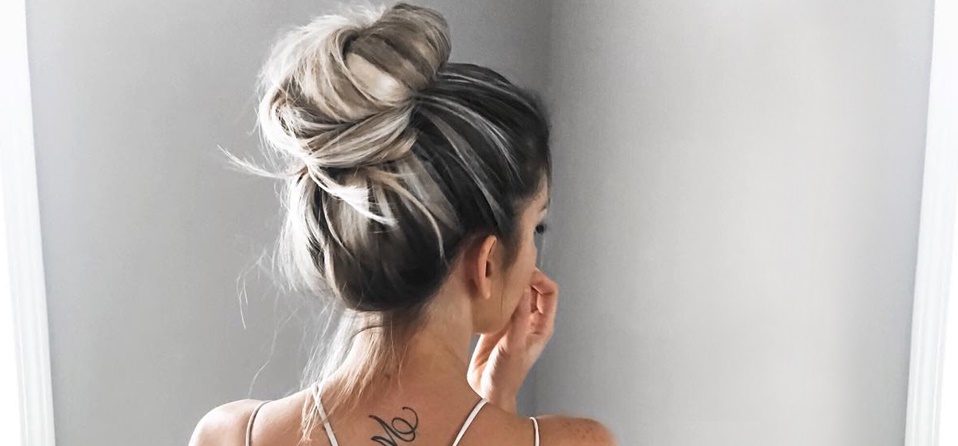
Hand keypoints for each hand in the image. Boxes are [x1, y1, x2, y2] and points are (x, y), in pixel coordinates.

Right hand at [467, 268, 557, 412]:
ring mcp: (512, 321)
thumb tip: (523, 290)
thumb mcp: (513, 345)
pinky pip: (498, 301)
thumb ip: (519, 319)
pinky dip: (494, 293)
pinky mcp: (495, 323)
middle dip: (523, 276)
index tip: (524, 272)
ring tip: (496, 275)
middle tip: (508, 269)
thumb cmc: (505, 377)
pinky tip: (485, 290)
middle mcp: (529, 321)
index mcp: (541, 326)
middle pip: (532, 288)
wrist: (485, 392)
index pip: (549, 292)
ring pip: (515, 293)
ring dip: (508, 284)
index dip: (539, 279)